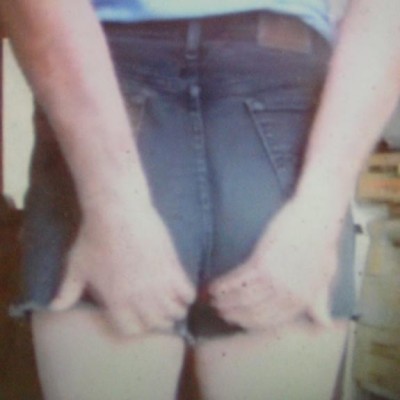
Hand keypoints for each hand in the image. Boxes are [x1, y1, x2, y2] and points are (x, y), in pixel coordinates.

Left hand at [50, 202, 195, 335]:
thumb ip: (67, 291)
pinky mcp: (172, 267)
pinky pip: (188, 292)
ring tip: (174, 302)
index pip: (132, 330)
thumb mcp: (76, 266)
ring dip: (175, 309)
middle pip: (157, 323)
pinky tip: (181, 287)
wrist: (116, 211)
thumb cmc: (93, 237)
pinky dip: (187, 294)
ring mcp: (158, 283)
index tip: (139, 317)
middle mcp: (139, 298)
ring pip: (175, 311)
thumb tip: (54, 308)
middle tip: (159, 310)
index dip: (136, 325)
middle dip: (158, 320)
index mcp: (116, 301)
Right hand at [209, 198, 343, 330]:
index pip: (270, 320)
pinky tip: (213, 287)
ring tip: (212, 300)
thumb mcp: (326, 276)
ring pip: (242, 298)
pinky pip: (237, 281)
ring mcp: (274, 279)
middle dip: (233, 314)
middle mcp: (286, 294)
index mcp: (301, 300)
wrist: (317, 217)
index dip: (249, 323)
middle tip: (219, 311)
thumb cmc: (322, 243)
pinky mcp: (261, 262)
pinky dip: (222, 286)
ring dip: (224, 301)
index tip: (237, 321)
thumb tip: (324, 323)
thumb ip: (320, 301)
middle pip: (252, 312)